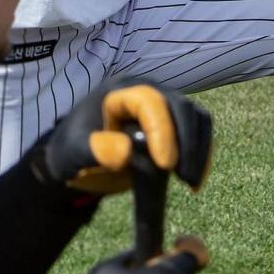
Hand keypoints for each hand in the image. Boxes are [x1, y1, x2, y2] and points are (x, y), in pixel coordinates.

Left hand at [28, 78, 211, 193]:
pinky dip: (201, 151)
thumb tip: (125, 152)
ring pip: (195, 115)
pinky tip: (192, 180)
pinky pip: (198, 128)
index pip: (149, 102)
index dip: (162, 130)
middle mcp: (144, 90)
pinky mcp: (172, 120)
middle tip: (184, 179)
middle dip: (187, 142)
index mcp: (118, 91)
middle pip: (179, 106)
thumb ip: (94, 151)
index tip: (166, 166)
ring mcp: (161, 102)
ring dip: (198, 148)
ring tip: (190, 183)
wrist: (77, 156)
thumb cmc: (72, 151)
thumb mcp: (73, 153)